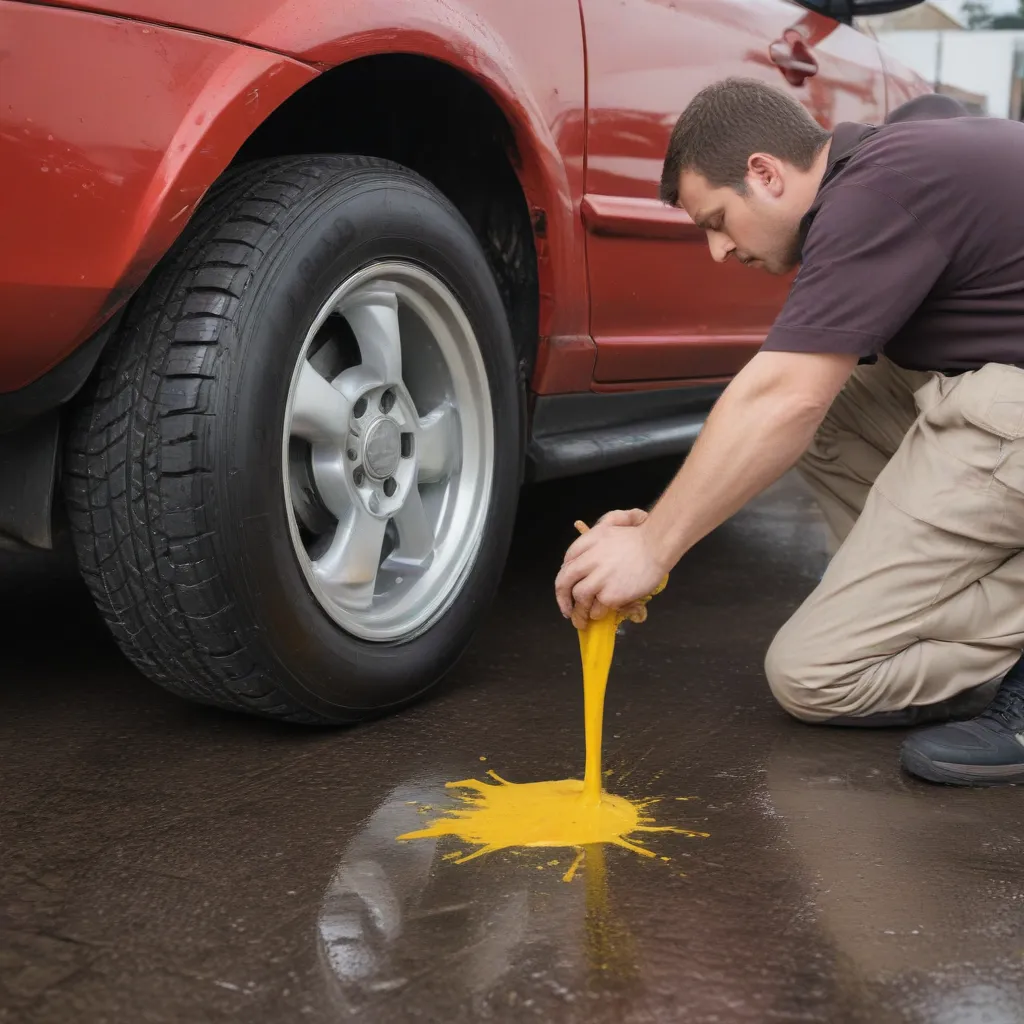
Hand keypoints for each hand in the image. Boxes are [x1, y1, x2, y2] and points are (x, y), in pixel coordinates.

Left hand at [555, 513, 668, 628]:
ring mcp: (599, 577)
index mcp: (588, 542)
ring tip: (582, 620)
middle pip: (565, 580)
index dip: (565, 578)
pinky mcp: (610, 594)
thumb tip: (584, 566)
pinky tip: (602, 613)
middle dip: (562, 598)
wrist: (656, 546)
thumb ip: (593, 543)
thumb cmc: (639, 538)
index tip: (567, 588)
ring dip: (579, 611)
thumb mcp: (610, 530)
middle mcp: (589, 559)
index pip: (567, 561)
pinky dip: (597, 613)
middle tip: (566, 610)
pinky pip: (597, 608)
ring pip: (579, 597)